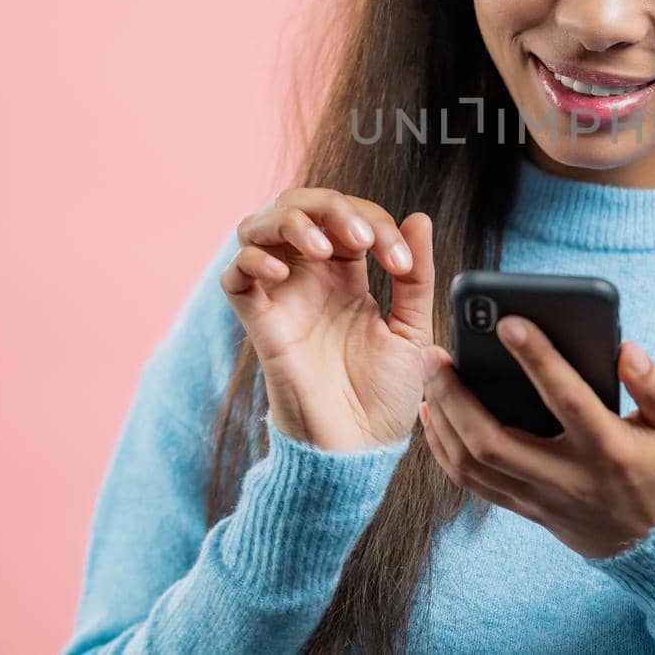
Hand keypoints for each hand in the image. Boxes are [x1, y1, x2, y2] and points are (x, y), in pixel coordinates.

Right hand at [220, 189, 433, 451]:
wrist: (359, 449)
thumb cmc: (385, 395)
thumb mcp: (412, 328)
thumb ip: (415, 274)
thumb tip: (419, 218)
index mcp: (347, 274)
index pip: (349, 216)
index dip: (376, 223)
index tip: (401, 264)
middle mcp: (310, 277)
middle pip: (299, 205)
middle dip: (330, 207)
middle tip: (361, 238)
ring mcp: (282, 295)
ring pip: (259, 226)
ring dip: (291, 222)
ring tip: (323, 248)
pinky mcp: (258, 321)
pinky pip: (235, 274)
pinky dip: (252, 258)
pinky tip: (281, 270)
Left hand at [417, 316, 654, 559]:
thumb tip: (627, 350)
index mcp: (610, 450)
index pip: (568, 400)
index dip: (538, 359)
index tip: (508, 321)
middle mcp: (569, 478)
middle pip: (495, 439)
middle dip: (457, 394)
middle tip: (435, 352)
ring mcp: (541, 498)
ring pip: (474, 463)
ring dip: (443, 418)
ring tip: (430, 374)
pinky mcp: (525, 508)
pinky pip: (472, 482)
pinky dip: (443, 448)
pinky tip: (434, 412)